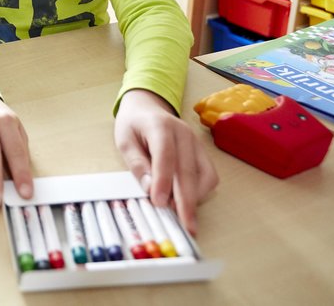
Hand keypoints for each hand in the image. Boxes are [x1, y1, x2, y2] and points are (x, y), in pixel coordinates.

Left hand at [114, 89, 217, 234]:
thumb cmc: (133, 124)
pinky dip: (201, 191)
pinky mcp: (201, 152)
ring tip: (183, 217)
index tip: (159, 203)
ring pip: (205, 175)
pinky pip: (209, 175)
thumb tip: (148, 188)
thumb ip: (136, 163)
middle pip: (188, 170)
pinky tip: (187, 202)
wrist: (147, 107)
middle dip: (186, 201)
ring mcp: (196, 143)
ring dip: (196, 198)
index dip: (163, 181)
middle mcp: (184, 134)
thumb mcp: (124, 140)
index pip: (165, 155)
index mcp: (161, 126)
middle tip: (184, 225)